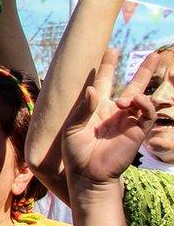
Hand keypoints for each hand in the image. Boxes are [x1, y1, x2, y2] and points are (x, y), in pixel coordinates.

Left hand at [62, 49, 158, 189]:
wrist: (87, 175)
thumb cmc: (75, 153)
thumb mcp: (72, 129)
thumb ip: (82, 109)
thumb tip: (93, 88)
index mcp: (96, 108)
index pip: (104, 82)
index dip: (108, 67)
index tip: (112, 50)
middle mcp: (114, 112)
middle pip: (132, 86)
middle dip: (143, 71)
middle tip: (153, 55)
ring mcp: (127, 121)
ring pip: (142, 98)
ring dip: (139, 91)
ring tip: (125, 101)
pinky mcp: (137, 131)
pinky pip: (146, 113)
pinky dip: (143, 104)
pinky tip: (133, 103)